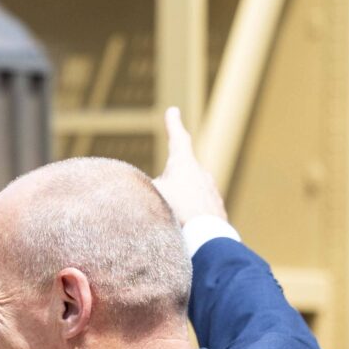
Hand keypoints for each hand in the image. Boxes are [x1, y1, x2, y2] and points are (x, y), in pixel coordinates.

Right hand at [152, 107, 225, 230]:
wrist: (207, 237)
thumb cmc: (176, 213)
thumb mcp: (151, 195)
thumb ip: (142, 187)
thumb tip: (130, 186)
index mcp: (184, 164)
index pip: (178, 138)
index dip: (173, 124)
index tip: (173, 111)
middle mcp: (201, 173)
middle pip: (182, 171)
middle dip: (171, 180)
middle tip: (161, 195)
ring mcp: (212, 191)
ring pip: (191, 191)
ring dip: (181, 201)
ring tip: (172, 220)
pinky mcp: (217, 209)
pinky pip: (199, 209)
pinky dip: (191, 215)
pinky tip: (184, 230)